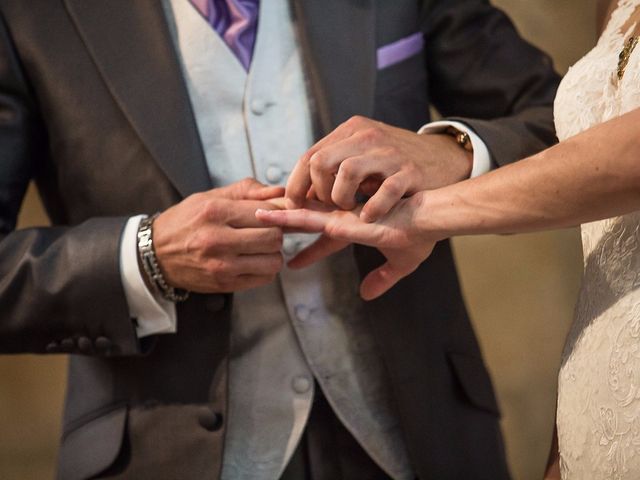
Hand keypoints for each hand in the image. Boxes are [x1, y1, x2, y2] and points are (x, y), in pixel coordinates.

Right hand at [152, 178, 284, 292]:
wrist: (156, 254)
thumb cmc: (185, 222)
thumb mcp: (210, 197)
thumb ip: (247, 191)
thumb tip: (280, 191)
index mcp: (215, 212)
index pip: (266, 213)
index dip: (276, 213)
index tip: (271, 215)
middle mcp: (217, 239)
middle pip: (273, 237)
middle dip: (276, 233)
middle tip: (267, 232)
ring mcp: (221, 265)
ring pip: (273, 261)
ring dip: (273, 254)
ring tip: (260, 248)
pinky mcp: (224, 284)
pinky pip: (264, 278)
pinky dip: (265, 269)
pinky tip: (253, 261)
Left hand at [256, 193, 436, 299]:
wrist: (432, 217)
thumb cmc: (420, 234)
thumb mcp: (400, 263)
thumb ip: (382, 278)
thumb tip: (366, 295)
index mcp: (355, 227)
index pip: (325, 239)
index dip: (308, 253)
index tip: (292, 263)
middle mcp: (345, 219)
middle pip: (308, 219)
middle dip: (285, 222)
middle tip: (259, 221)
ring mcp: (344, 218)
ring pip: (305, 216)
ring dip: (281, 217)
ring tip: (256, 216)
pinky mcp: (346, 220)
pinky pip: (313, 219)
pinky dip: (293, 218)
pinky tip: (275, 217)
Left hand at [285, 116, 471, 221]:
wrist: (444, 157)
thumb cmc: (394, 166)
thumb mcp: (362, 159)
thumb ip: (332, 174)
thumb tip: (296, 200)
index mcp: (350, 132)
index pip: (309, 156)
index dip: (296, 184)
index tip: (292, 205)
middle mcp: (367, 137)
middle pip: (321, 161)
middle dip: (317, 192)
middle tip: (326, 208)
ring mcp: (389, 154)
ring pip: (349, 171)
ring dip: (342, 198)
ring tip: (350, 210)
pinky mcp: (411, 171)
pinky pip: (386, 189)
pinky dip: (374, 207)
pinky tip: (370, 217)